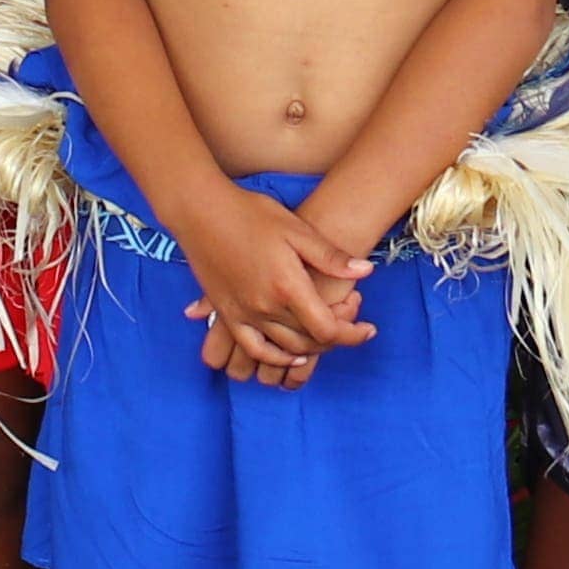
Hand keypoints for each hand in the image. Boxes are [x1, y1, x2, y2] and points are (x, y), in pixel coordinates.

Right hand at [180, 184, 373, 383]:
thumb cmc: (251, 213)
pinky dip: (275, 358)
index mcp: (288, 286)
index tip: (368, 328)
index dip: (353, 334)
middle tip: (350, 321)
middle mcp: (265, 307)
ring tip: (327, 335)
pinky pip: (255, 348)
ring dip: (312, 349)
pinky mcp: (227, 314)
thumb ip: (331, 257)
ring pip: (286, 349)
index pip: (328, 329)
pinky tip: (291, 352)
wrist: (200, 210)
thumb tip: (365, 272)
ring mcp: (243, 314)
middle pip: (310, 342)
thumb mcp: (297, 229)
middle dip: (337, 337)